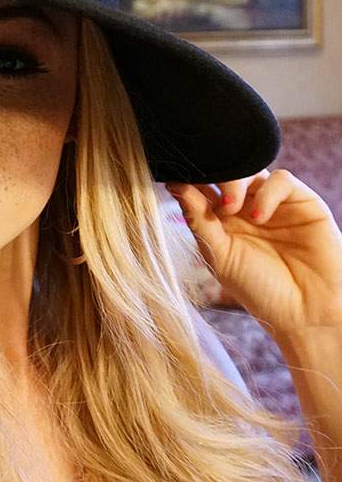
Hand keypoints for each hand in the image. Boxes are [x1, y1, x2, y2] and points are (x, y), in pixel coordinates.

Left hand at [165, 169, 341, 338]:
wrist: (306, 313)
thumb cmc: (262, 291)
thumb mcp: (221, 258)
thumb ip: (199, 222)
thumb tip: (175, 187)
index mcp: (222, 222)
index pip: (201, 188)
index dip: (189, 180)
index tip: (175, 180)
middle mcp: (246, 209)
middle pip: (224, 173)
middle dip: (213, 176)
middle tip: (211, 200)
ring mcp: (273, 203)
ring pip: (250, 169)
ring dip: (235, 182)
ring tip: (231, 209)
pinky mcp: (302, 202)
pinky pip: (281, 179)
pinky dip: (266, 192)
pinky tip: (259, 218)